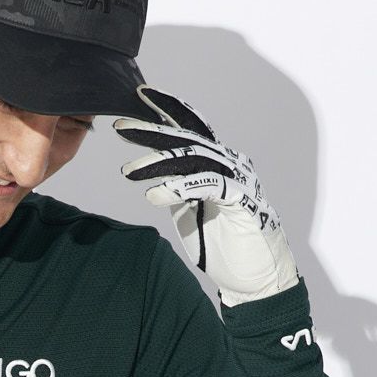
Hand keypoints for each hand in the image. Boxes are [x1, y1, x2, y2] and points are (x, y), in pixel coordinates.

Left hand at [113, 84, 299, 306]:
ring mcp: (239, 182)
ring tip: (129, 170)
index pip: (191, 129)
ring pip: (196, 160)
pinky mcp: (244, 203)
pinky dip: (179, 188)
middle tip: (121, 127)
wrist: (255, 279)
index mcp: (217, 164)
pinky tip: (153, 195)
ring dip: (159, 163)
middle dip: (153, 130)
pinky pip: (209, 187)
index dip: (167, 111)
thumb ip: (177, 188)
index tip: (138, 97)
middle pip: (189, 139)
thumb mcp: (191, 210)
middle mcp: (230, 166)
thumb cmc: (223, 245)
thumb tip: (153, 172)